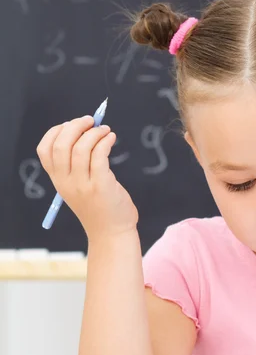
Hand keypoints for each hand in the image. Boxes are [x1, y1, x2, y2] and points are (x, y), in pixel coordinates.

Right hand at [37, 116, 138, 239]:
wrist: (112, 233)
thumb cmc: (100, 207)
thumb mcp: (80, 187)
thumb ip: (78, 166)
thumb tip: (86, 132)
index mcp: (58, 181)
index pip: (45, 150)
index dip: (57, 132)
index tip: (73, 125)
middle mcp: (66, 182)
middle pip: (62, 144)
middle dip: (75, 126)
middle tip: (91, 121)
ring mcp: (83, 185)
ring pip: (81, 148)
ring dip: (94, 132)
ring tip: (106, 130)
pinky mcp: (101, 185)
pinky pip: (99, 156)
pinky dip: (105, 141)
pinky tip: (111, 138)